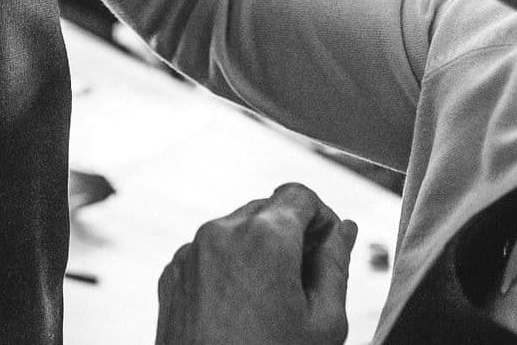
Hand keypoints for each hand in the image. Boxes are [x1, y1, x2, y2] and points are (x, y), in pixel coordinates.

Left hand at [155, 184, 354, 344]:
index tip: (327, 251)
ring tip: (271, 305)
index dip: (322, 219)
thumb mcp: (323, 322)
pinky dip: (228, 269)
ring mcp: (190, 252)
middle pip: (267, 209)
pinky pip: (208, 253)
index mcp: (264, 237)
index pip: (301, 194)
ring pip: (236, 230)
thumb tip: (344, 230)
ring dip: (258, 252)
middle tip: (306, 286)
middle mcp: (221, 232)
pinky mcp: (172, 273)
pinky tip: (241, 312)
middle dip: (290, 236)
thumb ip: (336, 265)